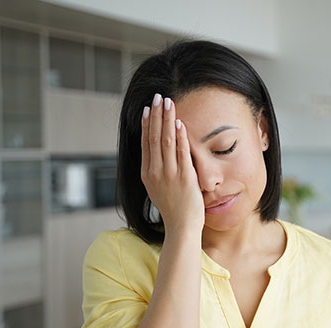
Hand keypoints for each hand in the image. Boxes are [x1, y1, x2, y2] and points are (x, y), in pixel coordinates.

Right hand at [140, 93, 204, 234]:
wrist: (181, 228)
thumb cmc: (174, 210)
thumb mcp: (159, 190)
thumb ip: (158, 173)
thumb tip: (158, 159)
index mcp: (148, 174)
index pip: (146, 144)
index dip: (147, 125)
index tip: (148, 109)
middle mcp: (156, 172)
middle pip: (155, 138)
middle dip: (156, 115)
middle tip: (157, 97)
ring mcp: (169, 175)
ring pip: (167, 141)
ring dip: (167, 120)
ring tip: (168, 102)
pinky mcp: (184, 178)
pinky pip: (182, 153)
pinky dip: (180, 137)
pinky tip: (180, 123)